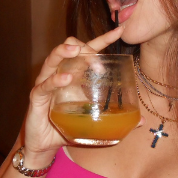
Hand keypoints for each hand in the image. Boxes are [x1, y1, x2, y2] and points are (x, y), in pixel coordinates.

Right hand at [22, 24, 126, 160]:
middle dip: (85, 47)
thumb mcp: (94, 120)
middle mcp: (59, 73)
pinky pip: (44, 85)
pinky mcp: (37, 97)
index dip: (103, 39)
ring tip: (76, 50)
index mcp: (75, 74)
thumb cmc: (67, 127)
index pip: (88, 51)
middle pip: (70, 48)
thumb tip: (140, 121)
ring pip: (53, 59)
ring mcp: (46, 83)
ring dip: (64, 52)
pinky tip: (66, 79)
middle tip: (99, 62)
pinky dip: (55, 80)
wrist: (45, 146)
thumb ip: (114, 117)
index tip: (119, 31)